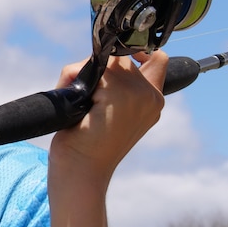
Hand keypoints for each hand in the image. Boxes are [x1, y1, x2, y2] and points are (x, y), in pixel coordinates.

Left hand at [49, 50, 167, 184]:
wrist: (81, 171)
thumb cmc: (88, 143)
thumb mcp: (109, 110)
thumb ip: (116, 84)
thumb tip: (96, 59)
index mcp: (153, 101)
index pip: (156, 59)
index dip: (135, 54)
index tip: (112, 68)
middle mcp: (151, 95)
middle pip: (119, 58)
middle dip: (95, 70)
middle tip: (84, 101)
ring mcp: (136, 94)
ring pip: (103, 61)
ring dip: (80, 77)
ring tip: (77, 107)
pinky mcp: (118, 95)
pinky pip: (86, 70)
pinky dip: (70, 83)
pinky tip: (75, 110)